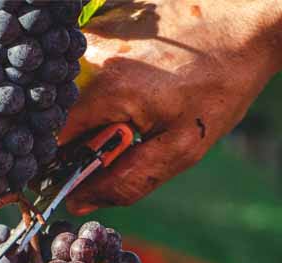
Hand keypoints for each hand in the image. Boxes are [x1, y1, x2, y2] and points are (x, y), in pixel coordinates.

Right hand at [63, 0, 281, 214]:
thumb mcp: (181, 147)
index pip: (55, 140)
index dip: (65, 162)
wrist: (245, 26)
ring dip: (92, 108)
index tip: (87, 169)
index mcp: (108, 91)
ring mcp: (95, 35)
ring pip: (69, 91)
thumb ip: (127, 181)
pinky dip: (98, 83)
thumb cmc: (219, 86)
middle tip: (124, 134)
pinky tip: (133, 79)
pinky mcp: (100, 23)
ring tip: (135, 104)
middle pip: (60, 115)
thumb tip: (79, 201)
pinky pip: (82, 67)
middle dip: (84, 134)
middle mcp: (92, 57)